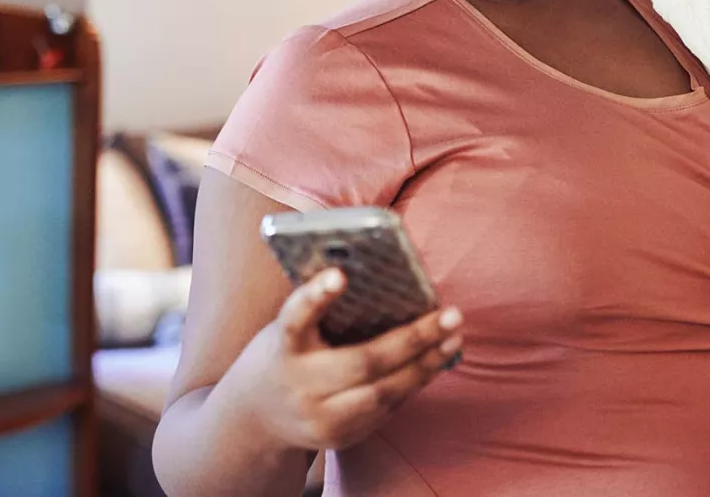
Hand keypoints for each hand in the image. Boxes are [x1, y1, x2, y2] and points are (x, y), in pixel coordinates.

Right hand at [236, 269, 463, 451]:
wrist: (256, 419)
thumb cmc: (285, 355)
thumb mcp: (289, 330)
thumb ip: (321, 310)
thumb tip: (378, 272)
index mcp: (283, 348)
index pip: (294, 320)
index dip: (315, 298)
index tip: (339, 275)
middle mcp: (299, 385)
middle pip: (362, 363)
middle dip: (413, 339)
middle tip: (451, 315)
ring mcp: (319, 417)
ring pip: (383, 393)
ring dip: (425, 365)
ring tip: (453, 338)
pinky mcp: (339, 438)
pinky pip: (385, 410)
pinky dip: (413, 383)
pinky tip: (435, 361)